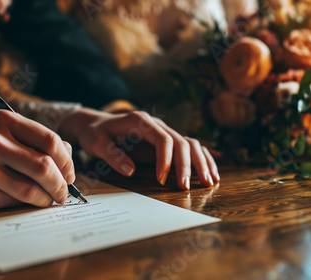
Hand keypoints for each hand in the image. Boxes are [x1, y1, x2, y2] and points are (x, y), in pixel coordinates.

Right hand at [0, 110, 74, 211]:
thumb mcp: (6, 134)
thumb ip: (37, 141)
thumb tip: (70, 155)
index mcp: (4, 120)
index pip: (50, 140)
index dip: (67, 160)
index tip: (70, 173)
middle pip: (45, 164)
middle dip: (62, 182)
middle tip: (65, 190)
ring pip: (34, 186)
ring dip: (51, 196)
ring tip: (54, 197)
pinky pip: (19, 199)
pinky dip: (35, 202)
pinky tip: (37, 201)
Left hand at [59, 108, 219, 189]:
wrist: (95, 123)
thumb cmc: (95, 133)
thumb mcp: (96, 142)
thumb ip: (112, 154)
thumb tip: (130, 170)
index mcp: (141, 121)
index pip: (163, 138)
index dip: (166, 159)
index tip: (162, 179)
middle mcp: (156, 124)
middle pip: (181, 141)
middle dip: (188, 165)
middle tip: (187, 187)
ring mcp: (163, 130)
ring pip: (191, 142)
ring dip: (202, 161)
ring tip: (210, 181)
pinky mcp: (165, 139)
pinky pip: (189, 145)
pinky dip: (203, 156)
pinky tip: (215, 167)